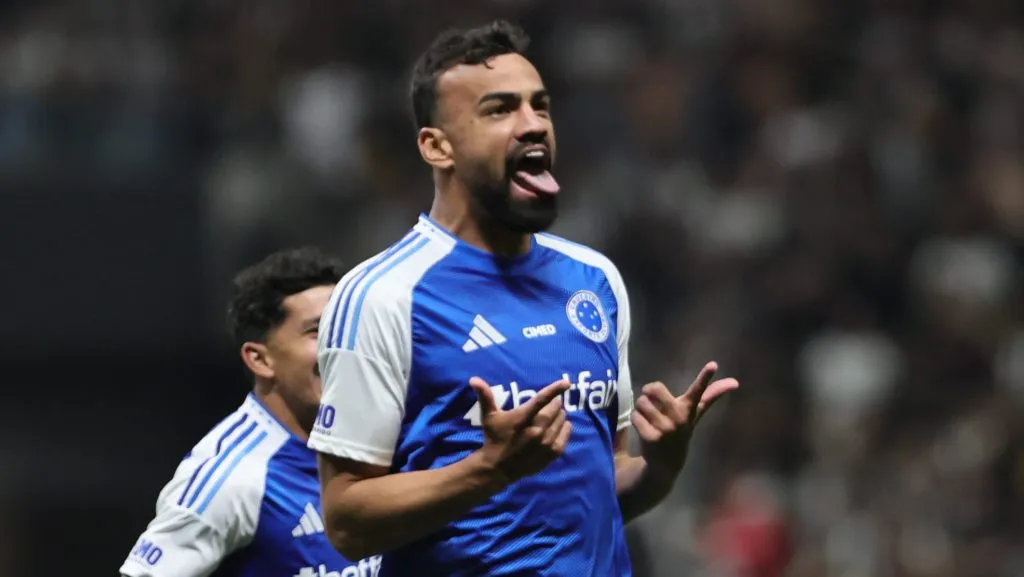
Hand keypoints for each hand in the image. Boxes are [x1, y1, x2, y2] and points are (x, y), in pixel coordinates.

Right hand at [468, 377, 572, 482]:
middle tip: (548, 405)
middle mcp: (536, 430)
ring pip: (562, 420)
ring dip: (559, 416)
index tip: (566, 382)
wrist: (498, 468)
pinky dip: (565, 428)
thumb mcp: (489, 417)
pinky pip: (566, 434)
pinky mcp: (552, 453)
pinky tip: (560, 426)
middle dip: (554, 404)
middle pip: (555, 409)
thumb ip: (485, 396)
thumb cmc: (494, 438)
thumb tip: (473, 378)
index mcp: (522, 419)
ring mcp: (546, 443)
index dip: (555, 389)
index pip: (541, 400)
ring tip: (551, 417)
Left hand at [632, 361, 738, 475]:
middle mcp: (680, 419)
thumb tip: (734, 382)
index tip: (713, 365)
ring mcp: (666, 429)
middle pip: (655, 389)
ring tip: (650, 420)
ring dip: (642, 409)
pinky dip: (636, 419)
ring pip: (642, 402)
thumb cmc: (680, 429)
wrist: (667, 462)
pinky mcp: (652, 438)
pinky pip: (636, 416)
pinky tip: (645, 429)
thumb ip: (710, 395)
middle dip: (648, 394)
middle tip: (653, 404)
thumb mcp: (694, 413)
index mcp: (690, 409)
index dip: (705, 377)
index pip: (699, 391)